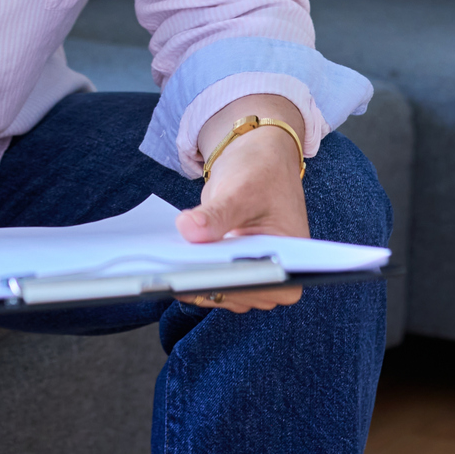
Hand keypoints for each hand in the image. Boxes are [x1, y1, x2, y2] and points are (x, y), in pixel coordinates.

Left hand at [175, 102, 308, 312]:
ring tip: (162, 273)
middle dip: (208, 284)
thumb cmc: (260, 172)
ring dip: (192, 282)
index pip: (268, 284)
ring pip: (218, 290)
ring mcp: (248, 274)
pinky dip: (187, 272)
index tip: (205, 280)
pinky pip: (206, 279)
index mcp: (293, 259)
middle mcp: (274, 275)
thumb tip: (187, 230)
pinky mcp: (226, 268)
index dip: (238, 286)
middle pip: (239, 293)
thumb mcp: (240, 189)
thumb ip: (216, 214)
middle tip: (172, 278)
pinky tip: (163, 263)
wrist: (255, 160)